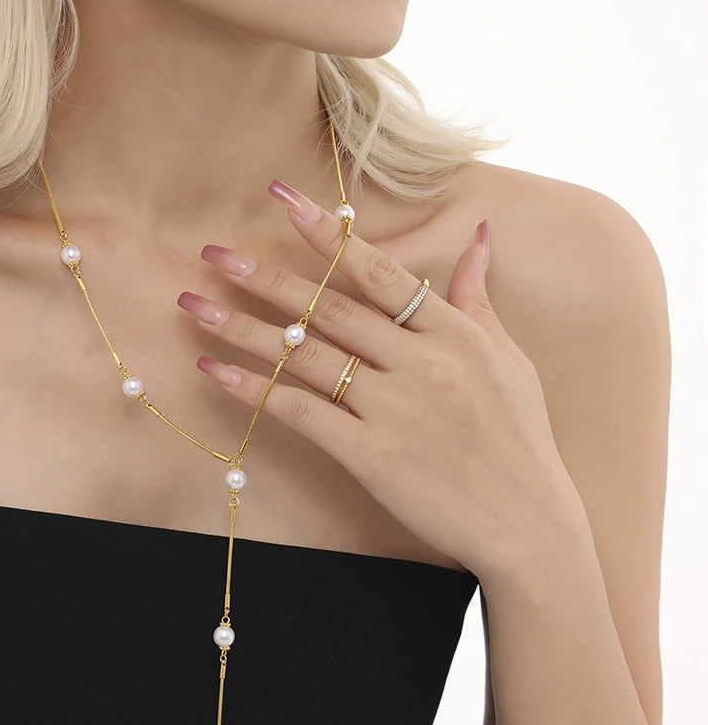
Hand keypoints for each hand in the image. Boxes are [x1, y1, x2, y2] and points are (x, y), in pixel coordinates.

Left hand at [180, 180, 589, 583]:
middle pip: (328, 307)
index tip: (282, 199)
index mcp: (452, 332)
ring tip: (193, 305)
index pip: (378, 270)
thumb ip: (479, 298)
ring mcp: (394, 408)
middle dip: (265, 276)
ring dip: (243, 328)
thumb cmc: (522, 441)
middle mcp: (419, 361)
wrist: (530, 525)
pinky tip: (214, 371)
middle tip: (213, 253)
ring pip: (305, 355)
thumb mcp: (509, 361)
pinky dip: (254, 390)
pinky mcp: (371, 455)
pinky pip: (301, 411)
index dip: (328, 233)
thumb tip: (476, 236)